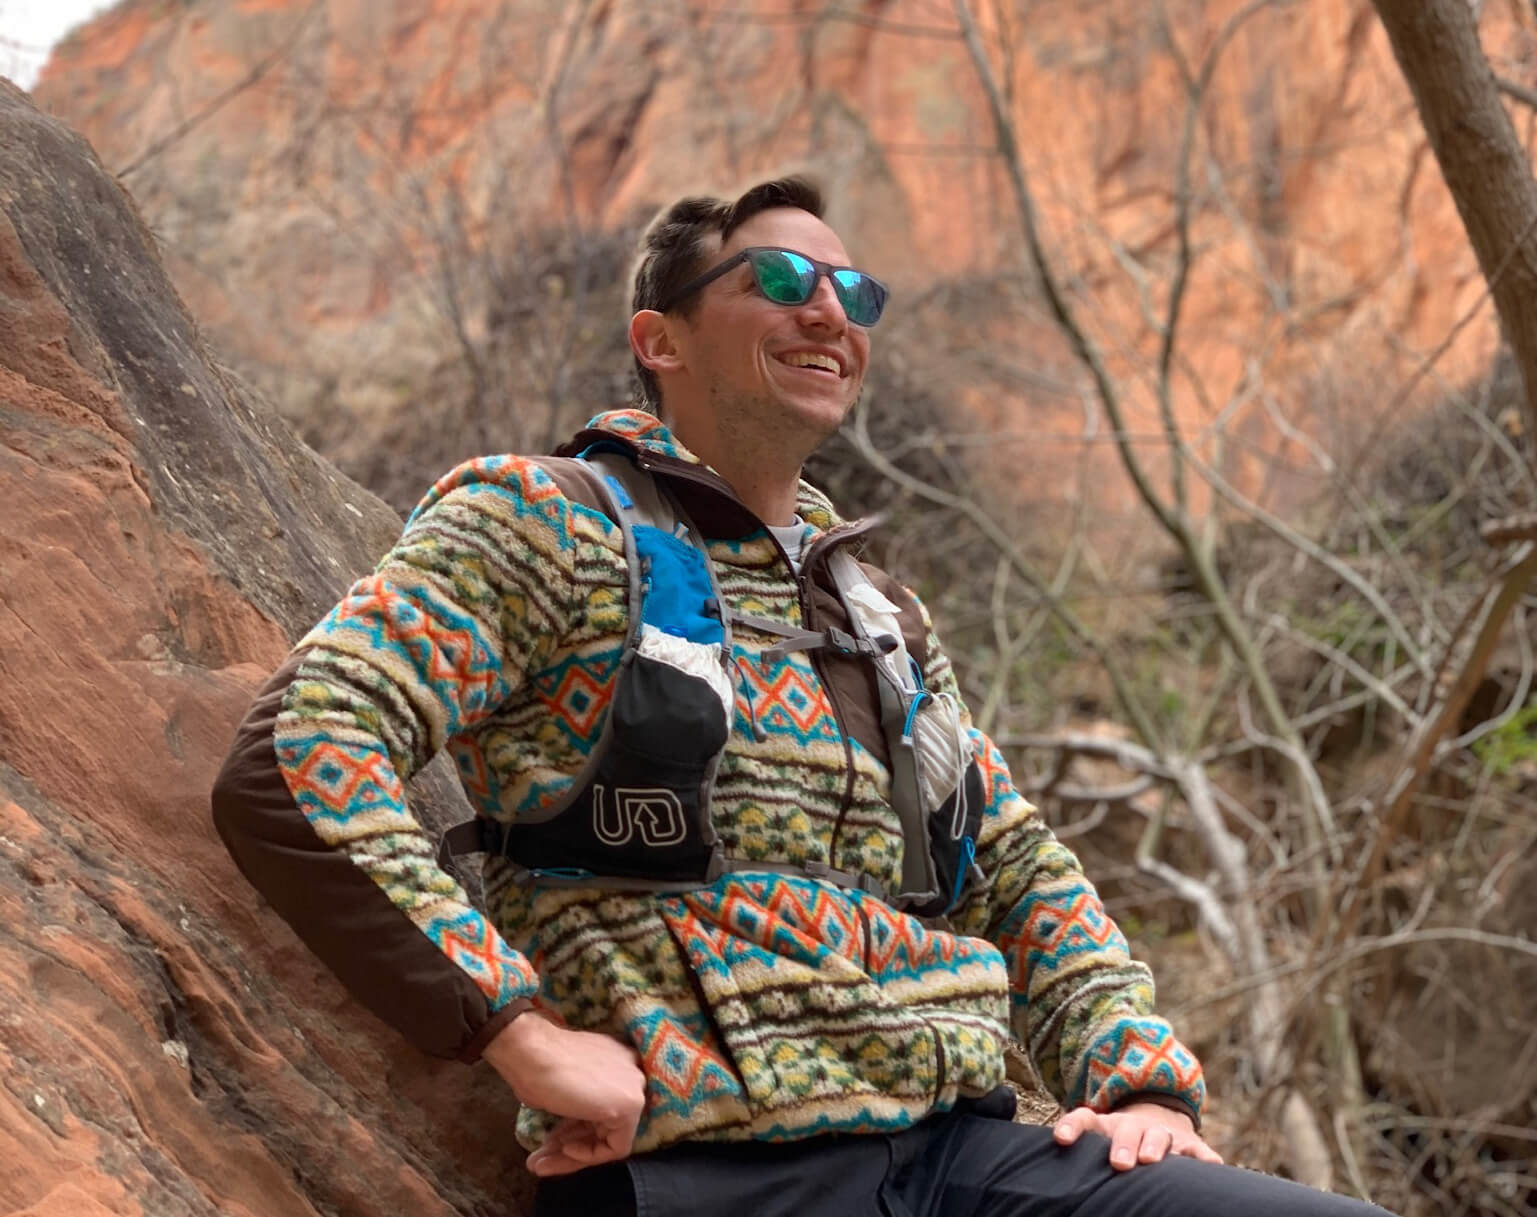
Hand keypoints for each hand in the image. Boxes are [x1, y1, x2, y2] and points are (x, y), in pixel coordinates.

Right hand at [482, 1012, 647, 1177]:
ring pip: (606, 1138)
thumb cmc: (537, 1063)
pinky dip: (587, 1155)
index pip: (600, 1106)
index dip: (572, 1128)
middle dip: (569, 1144)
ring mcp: (634, 1088)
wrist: (532, 1052)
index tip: (548, 1139)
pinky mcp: (630, 1106)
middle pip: (603, 1124)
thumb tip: (569, 1125)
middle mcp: (631, 1071)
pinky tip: (563, 1150)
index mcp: (616, 1061)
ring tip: (539, 1164)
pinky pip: (613, 1147)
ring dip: (571, 1155)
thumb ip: (577, 1101)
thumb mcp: (562, 1085)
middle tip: (540, 1158)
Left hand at [1053, 1101, 1223, 1170]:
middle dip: (1123, 1145)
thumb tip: (1053, 1182)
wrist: (1158, 1118)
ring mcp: (1164, 1134)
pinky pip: (1200, 1152)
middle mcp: (1136, 1126)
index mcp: (1108, 1125)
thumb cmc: (1121, 1142)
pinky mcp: (1191, 1145)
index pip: (1085, 1118)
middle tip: (1119, 1163)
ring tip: (1150, 1159)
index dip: (1071, 1126)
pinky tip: (1210, 1167)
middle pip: (1127, 1131)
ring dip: (1154, 1146)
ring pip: (1160, 1136)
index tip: (1060, 1139)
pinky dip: (1205, 1159)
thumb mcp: (1101, 1140)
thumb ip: (1082, 1156)